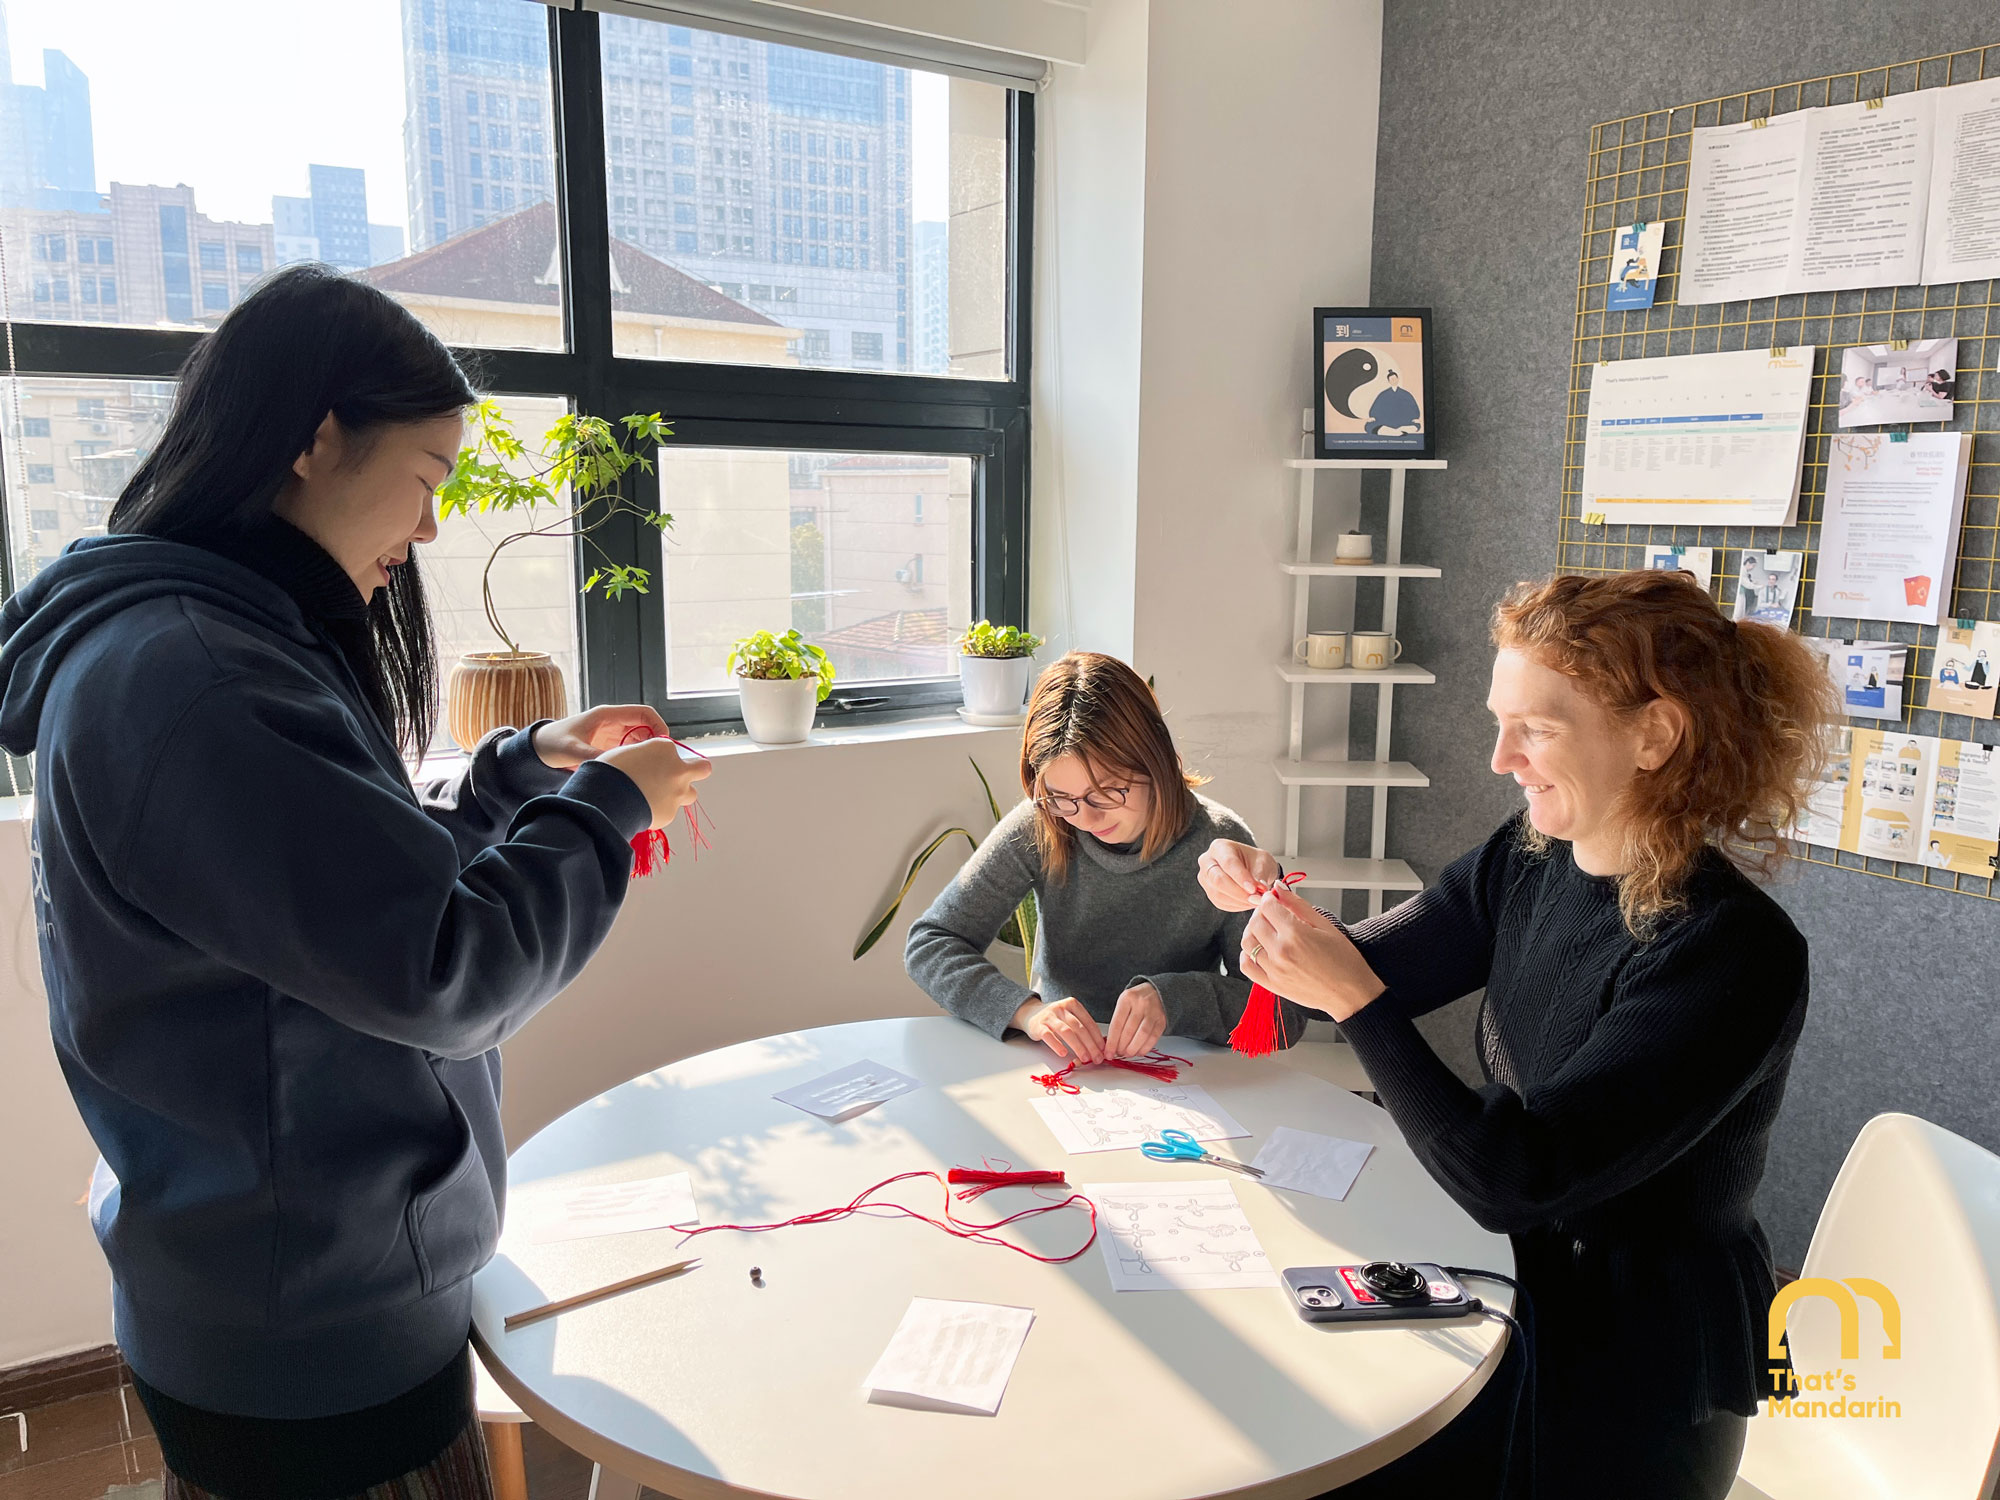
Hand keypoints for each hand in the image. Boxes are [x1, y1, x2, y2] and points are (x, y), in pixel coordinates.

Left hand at [532, 705, 669, 768]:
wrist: (538, 749)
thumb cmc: (553, 743)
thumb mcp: (572, 750)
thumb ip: (594, 756)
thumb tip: (617, 765)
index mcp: (607, 715)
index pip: (643, 712)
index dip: (658, 724)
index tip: (664, 743)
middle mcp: (613, 723)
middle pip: (645, 727)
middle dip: (654, 742)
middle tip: (657, 761)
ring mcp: (612, 735)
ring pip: (639, 740)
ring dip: (645, 752)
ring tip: (647, 768)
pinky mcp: (608, 746)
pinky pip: (629, 750)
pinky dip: (635, 758)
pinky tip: (635, 771)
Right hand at [596, 736, 711, 829]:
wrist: (607, 799)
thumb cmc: (609, 771)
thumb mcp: (626, 752)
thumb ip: (645, 755)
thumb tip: (647, 763)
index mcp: (664, 748)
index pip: (671, 749)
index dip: (662, 757)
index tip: (652, 763)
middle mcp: (677, 769)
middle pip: (702, 768)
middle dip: (696, 770)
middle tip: (681, 775)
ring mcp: (676, 793)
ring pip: (690, 794)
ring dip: (679, 794)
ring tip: (658, 798)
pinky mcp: (670, 814)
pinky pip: (668, 812)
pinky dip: (659, 811)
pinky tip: (642, 810)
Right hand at [1012, 996, 1105, 1064]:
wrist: (1031, 1014)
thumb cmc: (1055, 1019)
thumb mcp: (1069, 1017)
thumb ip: (1082, 1028)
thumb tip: (1099, 1047)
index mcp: (1072, 1004)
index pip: (1088, 1022)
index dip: (1097, 1037)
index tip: (1103, 1049)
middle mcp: (1061, 1008)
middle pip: (1079, 1028)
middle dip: (1090, 1044)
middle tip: (1097, 1057)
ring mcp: (1049, 1016)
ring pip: (1066, 1032)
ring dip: (1077, 1046)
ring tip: (1084, 1058)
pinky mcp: (1038, 1026)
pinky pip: (1049, 1036)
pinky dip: (1057, 1045)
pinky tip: (1064, 1053)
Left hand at [1106, 981, 1166, 1057]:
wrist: (1156, 991)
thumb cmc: (1136, 1000)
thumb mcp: (1124, 1003)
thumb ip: (1118, 1022)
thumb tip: (1112, 1046)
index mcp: (1127, 999)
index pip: (1117, 1024)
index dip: (1112, 1041)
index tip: (1108, 1053)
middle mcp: (1141, 1004)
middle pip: (1129, 1030)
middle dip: (1122, 1047)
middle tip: (1118, 1054)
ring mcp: (1153, 1012)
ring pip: (1142, 1035)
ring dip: (1133, 1048)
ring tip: (1127, 1054)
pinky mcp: (1162, 1021)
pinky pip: (1153, 1037)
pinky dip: (1145, 1048)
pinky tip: (1139, 1052)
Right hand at [1198, 839, 1280, 911]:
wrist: (1251, 868)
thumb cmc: (1256, 861)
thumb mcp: (1263, 862)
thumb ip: (1260, 875)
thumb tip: (1259, 890)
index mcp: (1220, 847)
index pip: (1228, 863)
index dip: (1241, 877)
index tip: (1254, 889)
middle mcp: (1207, 861)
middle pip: (1218, 879)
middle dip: (1239, 892)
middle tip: (1256, 899)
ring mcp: (1205, 878)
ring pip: (1218, 894)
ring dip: (1239, 901)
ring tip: (1256, 901)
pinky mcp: (1209, 892)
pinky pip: (1220, 903)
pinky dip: (1236, 906)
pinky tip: (1248, 903)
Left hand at [1240, 883, 1385, 1021]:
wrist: (1351, 993)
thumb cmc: (1344, 960)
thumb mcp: (1325, 925)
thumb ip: (1299, 904)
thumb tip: (1279, 887)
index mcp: (1296, 934)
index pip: (1268, 906)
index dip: (1270, 898)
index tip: (1275, 899)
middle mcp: (1281, 951)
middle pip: (1255, 922)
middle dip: (1261, 913)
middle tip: (1272, 914)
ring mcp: (1274, 970)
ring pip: (1247, 942)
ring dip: (1253, 931)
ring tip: (1266, 930)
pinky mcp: (1272, 985)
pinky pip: (1247, 965)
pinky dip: (1248, 954)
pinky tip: (1260, 949)